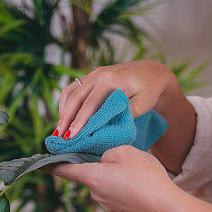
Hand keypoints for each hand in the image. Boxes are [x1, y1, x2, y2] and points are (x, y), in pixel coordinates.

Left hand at [48, 145, 175, 211]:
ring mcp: (106, 203)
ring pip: (102, 181)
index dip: (51, 165)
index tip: (39, 163)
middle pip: (87, 172)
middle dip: (96, 162)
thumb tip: (102, 159)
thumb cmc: (144, 176)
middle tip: (114, 152)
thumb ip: (106, 151)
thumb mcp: (123, 151)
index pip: (64, 170)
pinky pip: (113, 190)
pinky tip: (136, 179)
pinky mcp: (118, 208)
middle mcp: (94, 192)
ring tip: (132, 167)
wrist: (164, 205)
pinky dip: (120, 183)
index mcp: (91, 177)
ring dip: (110, 172)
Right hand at [55, 60, 177, 138]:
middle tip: (59, 137)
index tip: (72, 137)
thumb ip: (120, 116)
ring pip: (71, 92)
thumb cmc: (149, 91)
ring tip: (59, 130)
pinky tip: (64, 117)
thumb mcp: (140, 106)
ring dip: (63, 111)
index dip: (79, 121)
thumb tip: (99, 130)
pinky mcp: (92, 76)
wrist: (152, 73)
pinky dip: (66, 103)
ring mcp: (94, 73)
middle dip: (66, 119)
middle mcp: (100, 74)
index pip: (90, 103)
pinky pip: (73, 89)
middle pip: (76, 98)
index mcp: (112, 79)